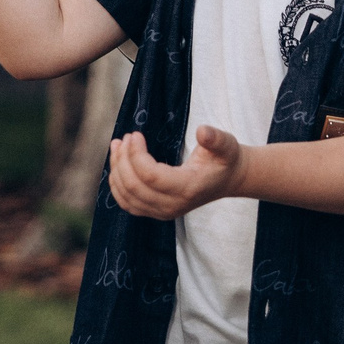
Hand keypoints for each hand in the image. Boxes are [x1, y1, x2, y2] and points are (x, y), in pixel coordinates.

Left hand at [107, 126, 243, 219]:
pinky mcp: (155, 212)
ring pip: (127, 196)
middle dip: (123, 159)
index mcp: (188, 189)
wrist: (227, 179)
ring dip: (116, 170)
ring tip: (117, 145)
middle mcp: (173, 206)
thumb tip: (202, 131)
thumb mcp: (227, 145)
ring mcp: (163, 212)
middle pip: (134, 186)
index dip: (136, 154)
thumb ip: (216, 138)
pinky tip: (117, 165)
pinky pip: (127, 203)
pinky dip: (117, 185)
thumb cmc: (225, 159)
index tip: (136, 134)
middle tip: (125, 137)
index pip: (150, 176)